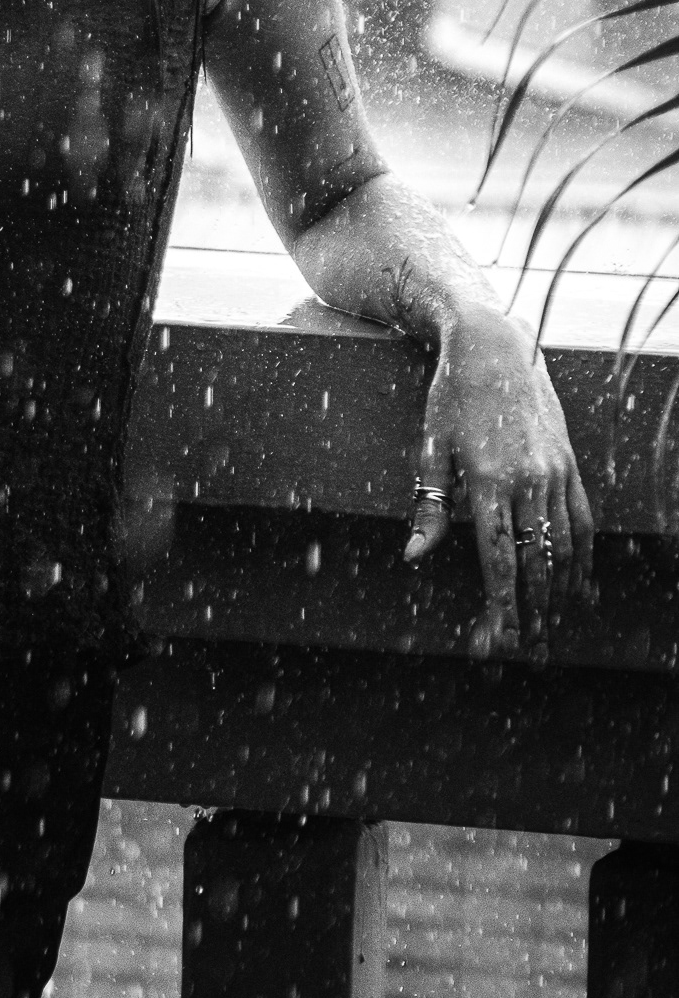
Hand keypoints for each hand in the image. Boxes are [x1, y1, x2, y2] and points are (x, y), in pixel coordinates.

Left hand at [403, 305, 593, 658]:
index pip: (498, 559)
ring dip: (557, 594)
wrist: (494, 347)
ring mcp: (555, 472)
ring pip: (564, 548)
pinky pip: (582, 521)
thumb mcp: (431, 446)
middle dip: (530, 612)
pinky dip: (582, 558)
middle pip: (535, 562)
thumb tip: (415, 555)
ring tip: (548, 630)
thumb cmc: (452, 397)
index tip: (496, 639)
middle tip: (523, 650)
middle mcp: (529, 480)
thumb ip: (429, 505)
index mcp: (488, 480)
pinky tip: (578, 587)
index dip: (499, 604)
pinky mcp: (569, 464)